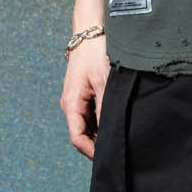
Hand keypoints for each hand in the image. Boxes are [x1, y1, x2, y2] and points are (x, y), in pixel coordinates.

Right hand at [61, 33, 109, 159]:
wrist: (91, 33)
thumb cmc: (96, 54)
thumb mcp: (104, 82)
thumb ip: (105, 110)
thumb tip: (109, 134)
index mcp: (71, 104)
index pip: (77, 138)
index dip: (91, 152)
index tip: (109, 158)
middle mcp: (71, 105)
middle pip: (82, 135)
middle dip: (98, 145)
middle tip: (119, 151)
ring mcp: (77, 101)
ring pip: (87, 127)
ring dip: (101, 134)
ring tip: (121, 138)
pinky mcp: (84, 96)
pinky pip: (91, 117)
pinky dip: (102, 123)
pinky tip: (116, 123)